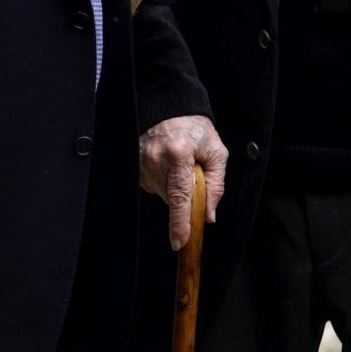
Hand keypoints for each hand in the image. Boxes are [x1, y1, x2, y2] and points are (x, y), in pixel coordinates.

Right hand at [139, 115, 228, 250]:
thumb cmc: (195, 129)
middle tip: (192, 171)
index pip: (179, 196)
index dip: (180, 222)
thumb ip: (216, 184)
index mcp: (178, 154)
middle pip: (173, 199)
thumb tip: (209, 216)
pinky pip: (153, 186)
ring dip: (174, 187)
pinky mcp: (134, 167)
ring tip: (178, 163)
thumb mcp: (216, 151)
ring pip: (163, 195)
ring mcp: (142, 164)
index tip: (179, 243)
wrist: (168, 108)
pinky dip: (164, 181)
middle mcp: (155, 160)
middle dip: (187, 194)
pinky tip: (167, 163)